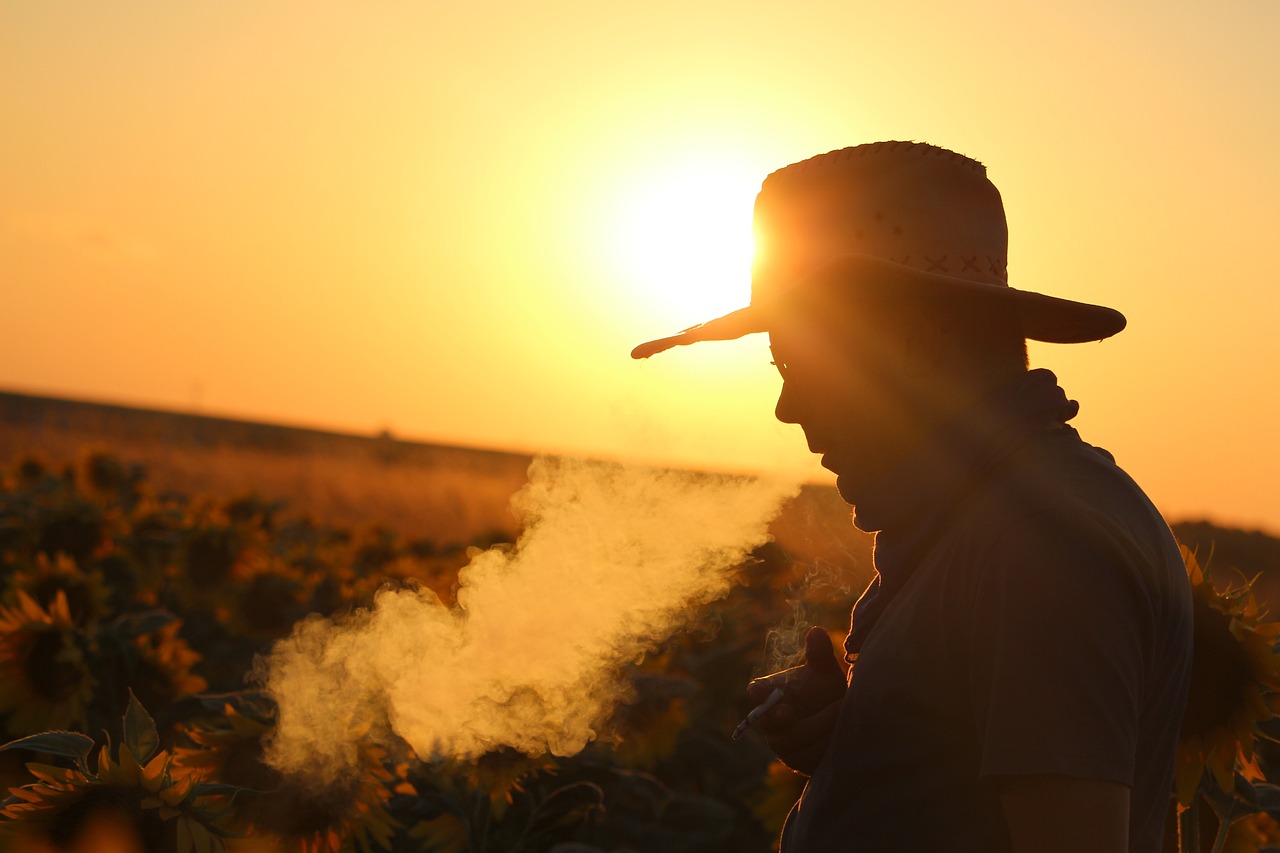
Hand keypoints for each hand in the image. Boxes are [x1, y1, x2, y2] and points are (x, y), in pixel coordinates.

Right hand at [745, 627, 845, 774]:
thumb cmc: (825, 691)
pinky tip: (841, 735)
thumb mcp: (825, 673)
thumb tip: (816, 631)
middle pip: (771, 722)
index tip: (759, 691)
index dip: (757, 693)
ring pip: (793, 742)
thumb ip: (819, 654)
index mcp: (771, 694)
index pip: (757, 692)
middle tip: (792, 710)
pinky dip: (826, 746)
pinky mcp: (797, 763)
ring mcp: (782, 744)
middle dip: (783, 717)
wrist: (839, 722)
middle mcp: (771, 721)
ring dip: (819, 727)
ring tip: (842, 713)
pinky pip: (808, 758)